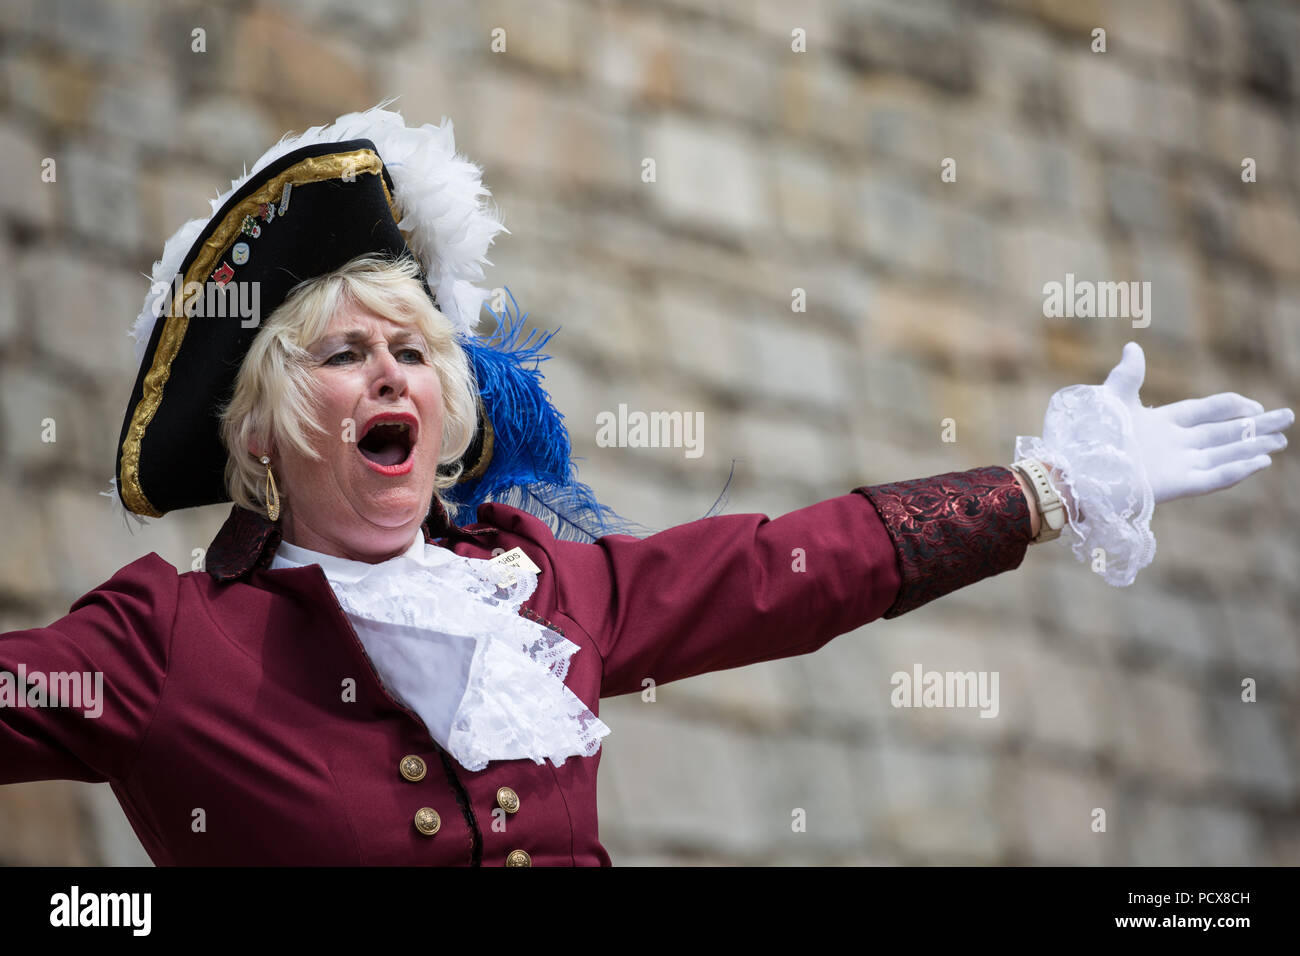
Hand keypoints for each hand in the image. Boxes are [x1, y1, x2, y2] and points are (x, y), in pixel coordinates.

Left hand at [1101, 341, 1293, 504]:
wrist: (1073, 470)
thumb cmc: (1087, 437)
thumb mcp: (1110, 399)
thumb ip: (1128, 375)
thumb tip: (1134, 345)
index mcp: (1159, 424)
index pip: (1203, 413)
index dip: (1230, 408)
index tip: (1253, 404)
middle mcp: (1172, 446)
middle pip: (1222, 435)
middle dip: (1253, 428)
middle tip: (1286, 420)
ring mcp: (1175, 467)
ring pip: (1223, 455)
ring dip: (1251, 447)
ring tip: (1281, 441)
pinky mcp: (1174, 486)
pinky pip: (1213, 478)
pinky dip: (1237, 470)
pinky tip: (1261, 461)